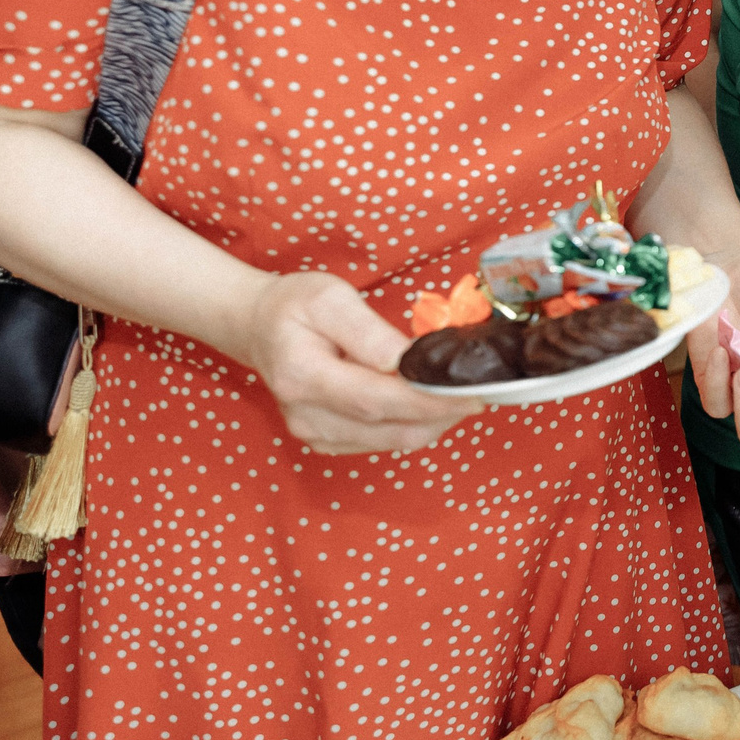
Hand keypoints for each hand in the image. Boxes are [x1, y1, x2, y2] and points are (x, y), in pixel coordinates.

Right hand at [231, 271, 481, 454]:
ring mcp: (314, 433)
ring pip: (392, 440)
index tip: (473, 395)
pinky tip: (426, 400)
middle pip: (390, 427)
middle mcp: (306, 415)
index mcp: (303, 376)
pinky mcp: (326, 440)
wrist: (258, 327)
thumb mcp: (331, 298)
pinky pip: (382, 441)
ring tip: (458, 392)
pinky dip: (412, 424)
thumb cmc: (294, 306)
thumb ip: (369, 332)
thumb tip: (408, 361)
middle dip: (442, 413)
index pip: (377, 400)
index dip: (429, 402)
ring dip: (432, 421)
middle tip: (481, 391)